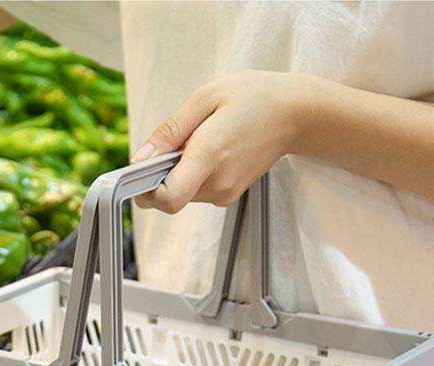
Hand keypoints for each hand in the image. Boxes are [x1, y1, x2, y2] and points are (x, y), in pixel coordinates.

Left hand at [132, 70, 325, 213]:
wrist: (294, 115)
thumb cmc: (252, 98)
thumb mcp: (204, 99)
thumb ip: (169, 132)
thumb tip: (139, 159)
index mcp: (209, 156)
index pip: (167, 198)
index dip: (145, 190)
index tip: (140, 170)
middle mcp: (217, 184)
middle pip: (169, 196)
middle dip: (160, 173)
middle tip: (176, 142)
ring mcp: (224, 194)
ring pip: (181, 193)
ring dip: (177, 171)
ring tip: (199, 140)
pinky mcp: (227, 195)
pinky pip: (195, 190)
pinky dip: (191, 173)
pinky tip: (209, 149)